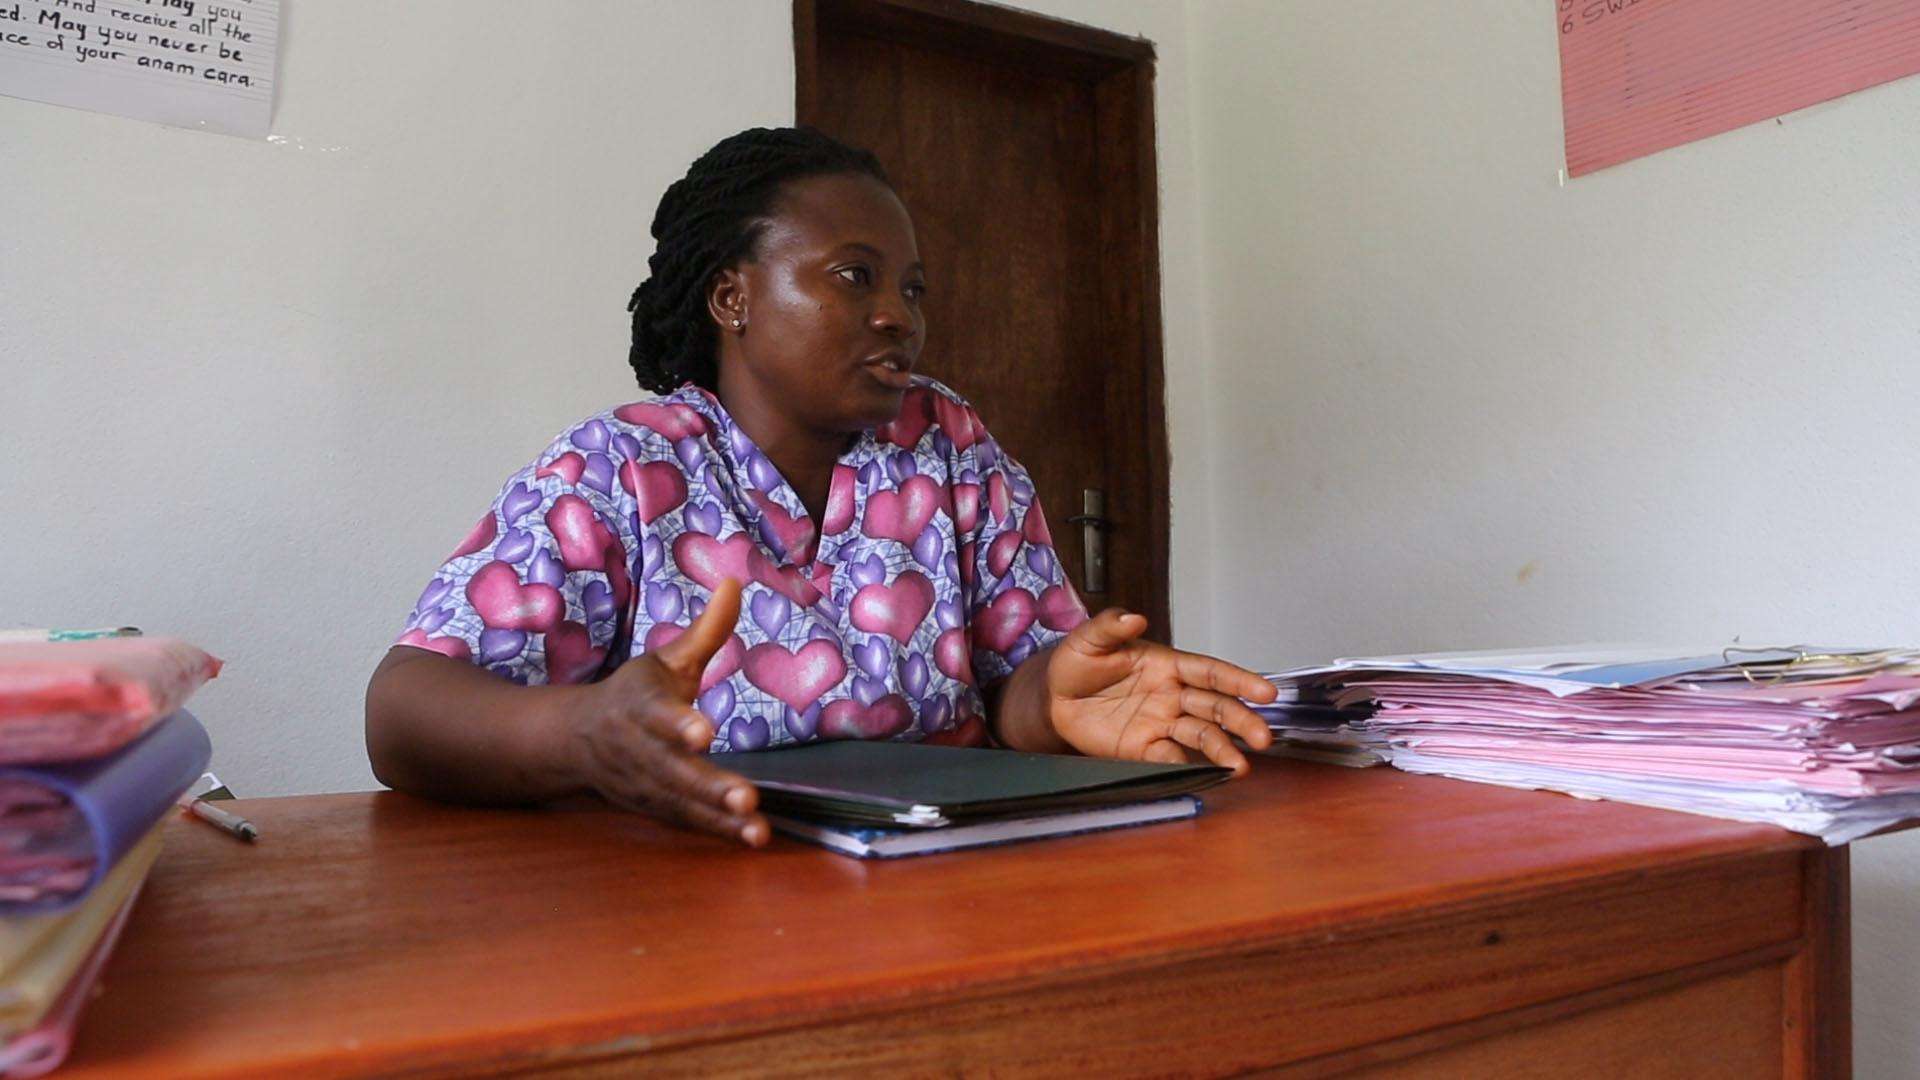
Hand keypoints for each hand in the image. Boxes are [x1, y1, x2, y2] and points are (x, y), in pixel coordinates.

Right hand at [562, 578, 767, 845]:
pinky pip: (686, 822)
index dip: (679, 723)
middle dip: (708, 785)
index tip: (704, 731)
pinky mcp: (653, 807)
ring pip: (681, 803)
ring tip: (755, 826)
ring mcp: (644, 784)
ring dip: (717, 816)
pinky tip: (752, 837)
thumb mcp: (665, 658)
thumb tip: (735, 582)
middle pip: (673, 770)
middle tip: (745, 796)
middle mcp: (638, 750)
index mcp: (639, 707)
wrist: (574, 740)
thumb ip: (705, 630)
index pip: (658, 715)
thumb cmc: (632, 694)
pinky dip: (716, 832)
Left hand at [1045, 609, 1277, 774]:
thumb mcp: (1088, 639)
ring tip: (1240, 767)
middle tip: (1263, 738)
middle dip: (1240, 722)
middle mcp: (1172, 695)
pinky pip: (1169, 758)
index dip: (1238, 680)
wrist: (1052, 699)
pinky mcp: (1144, 749)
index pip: (1210, 672)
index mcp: (1167, 665)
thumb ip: (1109, 627)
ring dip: (1222, 750)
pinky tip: (1202, 776)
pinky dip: (1185, 767)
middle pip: (1215, 707)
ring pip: (1200, 736)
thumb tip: (1134, 618)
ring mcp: (1161, 724)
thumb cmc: (1076, 664)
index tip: (1265, 692)